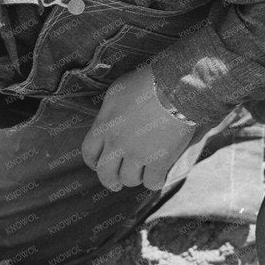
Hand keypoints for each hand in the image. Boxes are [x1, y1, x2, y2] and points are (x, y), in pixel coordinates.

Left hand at [81, 63, 196, 190]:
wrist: (175, 87)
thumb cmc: (148, 82)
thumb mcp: (118, 91)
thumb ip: (109, 111)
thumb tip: (109, 122)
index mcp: (104, 125)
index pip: (88, 152)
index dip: (93, 162)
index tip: (98, 165)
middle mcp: (116, 143)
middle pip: (105, 174)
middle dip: (110, 180)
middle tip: (116, 183)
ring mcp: (137, 154)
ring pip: (129, 179)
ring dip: (135, 177)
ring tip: (142, 172)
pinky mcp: (158, 161)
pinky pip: (152, 182)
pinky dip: (155, 181)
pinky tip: (159, 176)